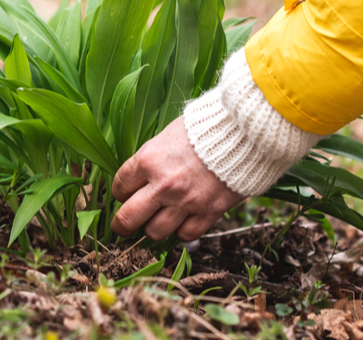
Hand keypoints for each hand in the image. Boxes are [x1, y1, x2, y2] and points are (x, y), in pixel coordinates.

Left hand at [111, 117, 244, 241]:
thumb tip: (139, 176)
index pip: (119, 186)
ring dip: (154, 227)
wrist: (243, 133)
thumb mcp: (168, 134)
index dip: (119, 192)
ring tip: (158, 219)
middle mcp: (163, 184)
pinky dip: (182, 230)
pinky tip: (183, 219)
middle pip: (128, 219)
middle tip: (124, 225)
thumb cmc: (204, 128)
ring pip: (154, 232)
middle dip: (122, 224)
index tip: (124, 193)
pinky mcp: (208, 212)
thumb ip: (151, 158)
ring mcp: (185, 201)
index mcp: (148, 160)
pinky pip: (185, 235)